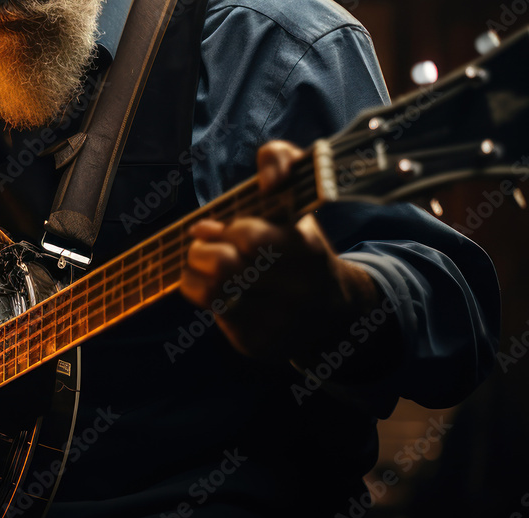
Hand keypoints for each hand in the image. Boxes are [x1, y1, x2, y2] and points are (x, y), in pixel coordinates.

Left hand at [179, 141, 381, 363]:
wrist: (334, 313)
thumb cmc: (302, 247)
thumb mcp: (300, 198)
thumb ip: (282, 160)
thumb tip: (267, 179)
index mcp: (306, 250)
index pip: (249, 237)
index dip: (227, 229)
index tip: (224, 227)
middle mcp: (296, 290)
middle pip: (223, 267)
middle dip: (201, 251)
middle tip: (201, 247)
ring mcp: (277, 322)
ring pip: (211, 294)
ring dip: (195, 273)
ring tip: (200, 265)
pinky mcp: (259, 345)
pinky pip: (213, 316)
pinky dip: (203, 296)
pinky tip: (214, 289)